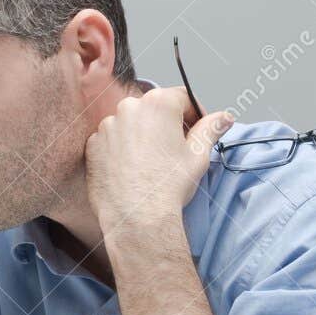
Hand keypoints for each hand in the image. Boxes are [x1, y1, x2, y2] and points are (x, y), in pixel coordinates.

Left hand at [84, 87, 233, 239]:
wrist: (136, 216)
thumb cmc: (167, 186)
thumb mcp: (198, 154)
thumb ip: (210, 129)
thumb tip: (223, 118)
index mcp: (158, 103)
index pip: (182, 97)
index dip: (194, 113)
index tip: (199, 127)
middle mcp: (129, 108)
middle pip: (154, 109)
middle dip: (167, 125)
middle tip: (176, 149)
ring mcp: (107, 126)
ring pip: (131, 124)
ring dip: (142, 136)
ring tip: (152, 162)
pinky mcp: (92, 145)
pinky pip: (111, 140)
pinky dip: (121, 149)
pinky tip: (132, 168)